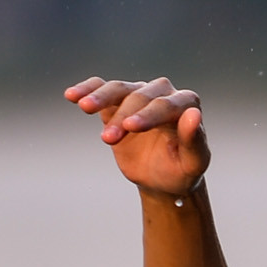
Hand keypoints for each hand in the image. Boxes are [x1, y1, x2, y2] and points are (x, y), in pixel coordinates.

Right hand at [65, 75, 207, 196]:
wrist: (162, 177)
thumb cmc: (181, 170)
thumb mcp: (193, 163)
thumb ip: (194, 140)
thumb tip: (194, 114)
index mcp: (186, 104)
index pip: (166, 104)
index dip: (148, 115)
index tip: (130, 128)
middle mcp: (163, 93)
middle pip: (140, 96)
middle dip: (123, 116)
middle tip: (107, 140)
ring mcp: (139, 95)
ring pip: (118, 88)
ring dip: (101, 97)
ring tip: (84, 107)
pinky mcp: (118, 102)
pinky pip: (101, 88)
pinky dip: (87, 89)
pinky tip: (72, 95)